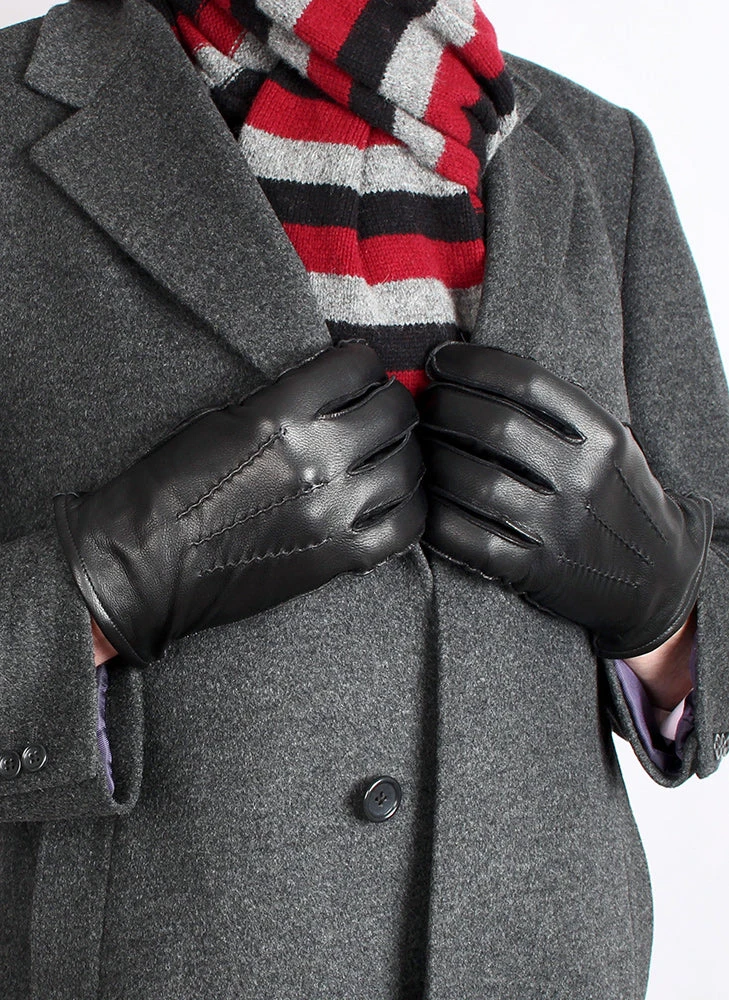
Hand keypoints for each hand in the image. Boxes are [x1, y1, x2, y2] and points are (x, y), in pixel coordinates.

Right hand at [55, 341, 425, 665]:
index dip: (364, 363)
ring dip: (406, 453)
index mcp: (281, 414)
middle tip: (384, 409)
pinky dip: (411, 509)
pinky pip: (406, 528)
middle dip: (393, 403)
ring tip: (392, 454)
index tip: (361, 372)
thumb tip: (332, 390)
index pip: (357, 365)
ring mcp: (333, 509)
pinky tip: (397, 500)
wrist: (145, 565)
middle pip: (395, 412)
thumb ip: (284, 402)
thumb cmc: (169, 489)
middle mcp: (316, 457)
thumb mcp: (222, 419)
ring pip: (409, 466)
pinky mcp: (338, 556)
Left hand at [416, 342, 712, 658]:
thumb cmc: (613, 496)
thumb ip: (556, 412)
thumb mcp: (608, 444)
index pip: (526, 382)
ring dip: (432, 460)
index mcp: (601, 436)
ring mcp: (560, 526)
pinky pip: (470, 539)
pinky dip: (436, 517)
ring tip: (420, 448)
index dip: (471, 364)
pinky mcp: (537, 570)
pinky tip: (425, 500)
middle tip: (425, 404)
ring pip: (474, 481)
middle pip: (493, 426)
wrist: (657, 574)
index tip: (441, 360)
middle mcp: (583, 477)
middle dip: (443, 406)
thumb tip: (471, 370)